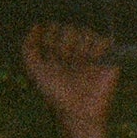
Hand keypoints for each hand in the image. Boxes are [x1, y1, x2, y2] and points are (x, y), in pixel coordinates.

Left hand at [22, 23, 118, 137]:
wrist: (77, 112)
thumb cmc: (55, 93)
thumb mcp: (34, 70)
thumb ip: (28, 47)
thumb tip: (37, 25)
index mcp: (58, 52)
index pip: (54, 28)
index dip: (50, 37)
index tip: (49, 52)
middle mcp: (75, 51)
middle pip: (70, 28)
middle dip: (64, 43)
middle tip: (65, 60)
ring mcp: (91, 54)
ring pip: (86, 32)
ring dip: (80, 46)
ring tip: (79, 63)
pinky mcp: (108, 60)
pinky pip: (104, 41)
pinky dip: (97, 49)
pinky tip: (92, 61)